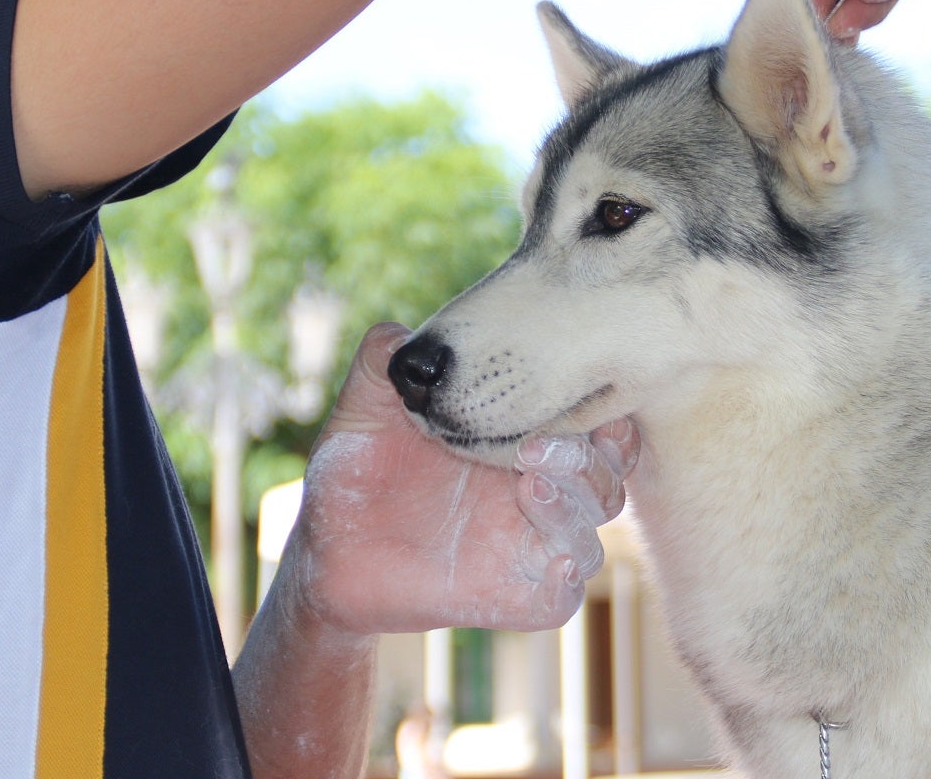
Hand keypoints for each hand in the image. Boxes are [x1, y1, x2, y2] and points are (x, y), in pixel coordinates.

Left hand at [277, 323, 638, 636]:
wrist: (323, 546)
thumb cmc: (356, 469)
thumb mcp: (367, 405)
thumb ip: (384, 359)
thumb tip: (401, 333)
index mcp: (518, 441)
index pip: (594, 425)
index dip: (601, 411)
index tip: (576, 390)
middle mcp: (535, 494)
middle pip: (607, 476)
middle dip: (589, 457)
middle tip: (535, 444)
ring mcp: (526, 547)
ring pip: (592, 532)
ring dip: (575, 505)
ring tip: (528, 482)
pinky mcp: (512, 596)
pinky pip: (562, 593)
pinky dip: (567, 573)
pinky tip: (548, 549)